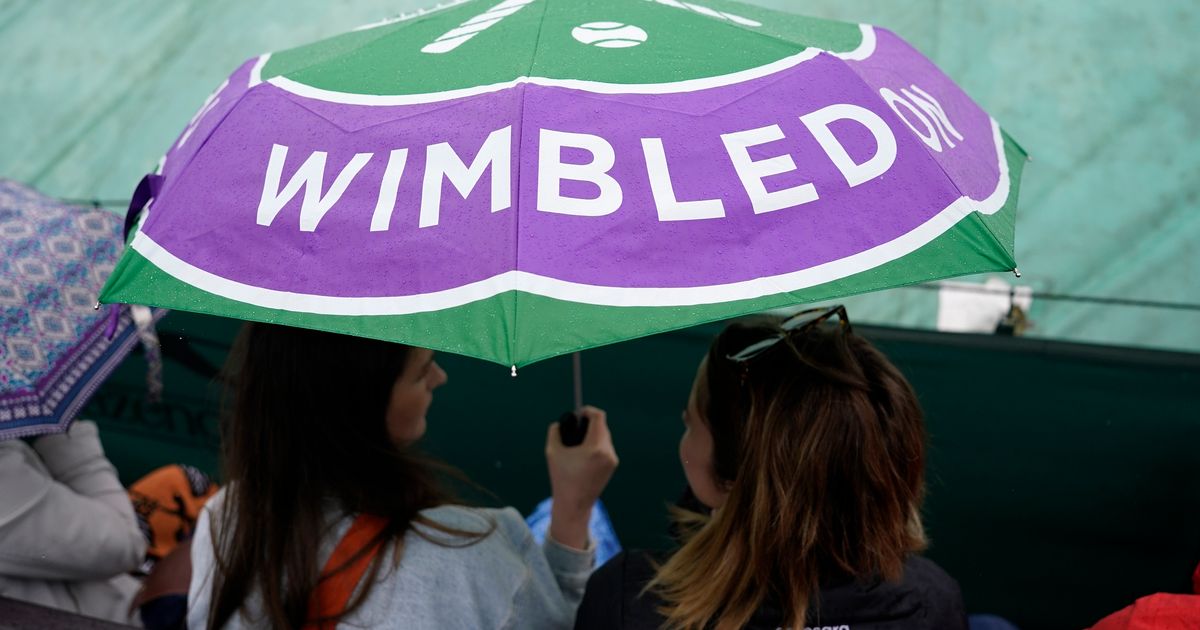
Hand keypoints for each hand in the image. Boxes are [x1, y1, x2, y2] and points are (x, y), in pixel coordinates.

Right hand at [545, 406, 617, 549]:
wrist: (574, 505)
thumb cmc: (561, 478)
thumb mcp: (552, 451)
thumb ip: (555, 431)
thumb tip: (560, 423)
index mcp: (595, 447)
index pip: (598, 417)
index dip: (588, 411)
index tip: (578, 414)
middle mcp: (608, 452)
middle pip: (602, 426)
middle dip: (589, 423)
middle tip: (576, 427)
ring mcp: (612, 460)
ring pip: (604, 437)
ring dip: (593, 434)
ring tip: (579, 442)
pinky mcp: (613, 466)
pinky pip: (606, 447)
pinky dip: (596, 445)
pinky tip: (585, 453)